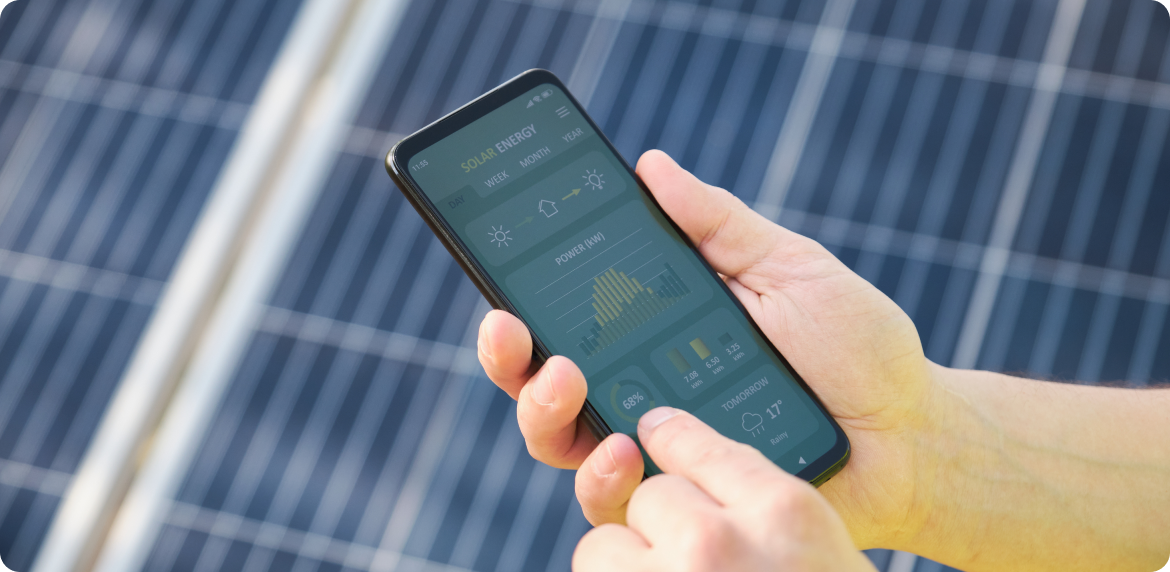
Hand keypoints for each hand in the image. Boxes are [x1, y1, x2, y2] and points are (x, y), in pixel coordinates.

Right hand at [478, 150, 938, 548]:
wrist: (911, 435)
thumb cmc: (856, 348)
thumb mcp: (788, 268)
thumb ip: (719, 225)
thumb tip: (652, 165)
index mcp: (656, 330)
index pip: (568, 316)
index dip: (523, 300)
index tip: (503, 280)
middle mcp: (642, 389)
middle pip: (541, 381)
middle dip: (509, 358)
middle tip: (517, 331)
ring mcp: (657, 449)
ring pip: (558, 442)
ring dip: (541, 411)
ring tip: (567, 379)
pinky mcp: (681, 501)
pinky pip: (614, 502)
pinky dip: (602, 477)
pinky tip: (625, 448)